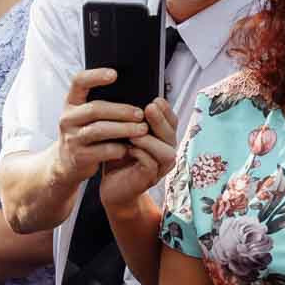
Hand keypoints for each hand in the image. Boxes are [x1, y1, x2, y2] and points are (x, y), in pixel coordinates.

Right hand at [50, 70, 151, 186]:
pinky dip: (119, 148)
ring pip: (99, 130)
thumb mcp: (86, 116)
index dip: (95, 76)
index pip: (78, 82)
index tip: (114, 74)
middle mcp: (68, 118)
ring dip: (124, 129)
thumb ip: (102, 105)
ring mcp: (72, 137)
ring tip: (142, 129)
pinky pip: (103, 150)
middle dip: (121, 110)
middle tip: (140, 113)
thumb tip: (136, 94)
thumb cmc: (85, 133)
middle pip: (95, 109)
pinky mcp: (79, 156)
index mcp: (71, 103)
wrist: (67, 163)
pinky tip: (129, 147)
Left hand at [98, 99, 179, 215]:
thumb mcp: (124, 135)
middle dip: (160, 120)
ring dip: (150, 140)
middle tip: (149, 108)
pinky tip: (128, 148)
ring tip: (134, 132)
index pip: (172, 122)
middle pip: (171, 134)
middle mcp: (166, 152)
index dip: (167, 111)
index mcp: (162, 139)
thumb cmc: (118, 158)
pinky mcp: (149, 178)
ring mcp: (160, 167)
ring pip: (166, 151)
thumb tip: (129, 97)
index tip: (156, 100)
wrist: (112, 187)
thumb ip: (131, 121)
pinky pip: (151, 164)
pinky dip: (140, 154)